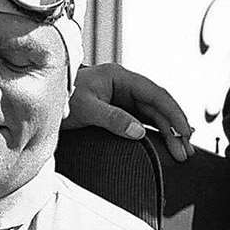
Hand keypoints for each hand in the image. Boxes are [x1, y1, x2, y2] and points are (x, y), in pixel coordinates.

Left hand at [67, 62, 191, 160]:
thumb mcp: (85, 108)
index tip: (185, 131)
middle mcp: (124, 85)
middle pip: (157, 106)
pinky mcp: (117, 110)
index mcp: (119, 77)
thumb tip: (139, 132)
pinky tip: (167, 143)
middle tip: (185, 151)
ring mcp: (122, 97)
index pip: (155, 94)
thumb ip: (113, 119)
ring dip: (168, 133)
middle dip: (174, 128)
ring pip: (152, 115)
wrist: (43, 99)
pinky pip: (142, 120)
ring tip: (182, 153)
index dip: (173, 112)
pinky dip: (155, 133)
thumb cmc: (61, 97)